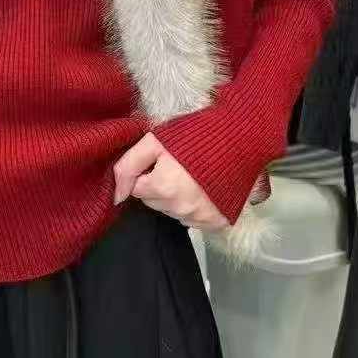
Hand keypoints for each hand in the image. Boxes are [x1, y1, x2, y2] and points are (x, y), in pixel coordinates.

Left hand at [113, 132, 228, 231]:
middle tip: (177, 166)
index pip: (137, 188)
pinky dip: (194, 206)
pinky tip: (203, 189)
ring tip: (192, 176)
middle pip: (154, 201)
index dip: (147, 171)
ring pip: (171, 211)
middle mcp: (180, 209)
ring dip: (176, 197)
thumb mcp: (154, 140)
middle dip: (159, 185)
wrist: (240, 138)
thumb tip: (117, 197)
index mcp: (163, 188)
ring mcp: (200, 218)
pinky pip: (193, 219)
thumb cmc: (195, 135)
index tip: (162, 160)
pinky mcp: (217, 222)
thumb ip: (128, 166)